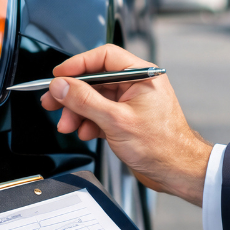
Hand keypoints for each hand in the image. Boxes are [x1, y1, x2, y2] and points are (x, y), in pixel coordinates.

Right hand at [39, 44, 211, 204]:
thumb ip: (85, 101)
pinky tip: (86, 132)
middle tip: (53, 101)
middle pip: (95, 80)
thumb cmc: (162, 146)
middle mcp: (137, 85)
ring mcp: (132, 103)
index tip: (59, 75)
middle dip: (73, 94)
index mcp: (141, 75)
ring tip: (68, 124)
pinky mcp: (127, 120)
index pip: (104, 57)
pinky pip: (101, 114)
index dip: (78, 64)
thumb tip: (63, 86)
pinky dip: (90, 123)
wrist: (177, 171)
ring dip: (78, 112)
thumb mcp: (115, 121)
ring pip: (95, 99)